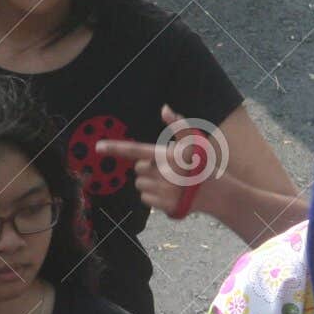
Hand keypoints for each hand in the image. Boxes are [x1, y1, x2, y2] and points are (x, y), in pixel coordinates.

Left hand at [94, 102, 217, 218]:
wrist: (215, 192)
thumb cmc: (201, 163)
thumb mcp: (193, 140)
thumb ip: (178, 123)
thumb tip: (164, 108)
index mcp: (166, 155)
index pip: (135, 150)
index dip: (115, 148)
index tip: (98, 147)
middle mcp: (163, 173)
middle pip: (138, 169)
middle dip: (148, 168)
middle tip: (166, 169)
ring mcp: (163, 191)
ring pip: (140, 184)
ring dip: (150, 182)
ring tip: (168, 182)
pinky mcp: (164, 205)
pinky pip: (145, 199)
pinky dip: (153, 197)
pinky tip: (167, 193)